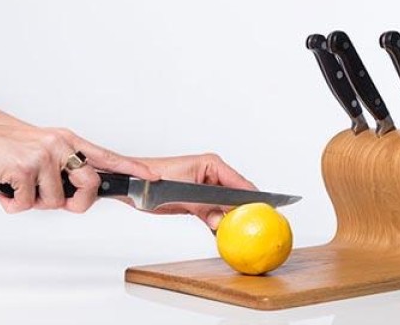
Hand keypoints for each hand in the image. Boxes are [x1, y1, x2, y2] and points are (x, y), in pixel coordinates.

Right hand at [0, 124, 158, 212]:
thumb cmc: (9, 145)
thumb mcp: (43, 149)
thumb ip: (64, 167)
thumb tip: (78, 193)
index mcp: (67, 141)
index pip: (106, 156)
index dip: (130, 167)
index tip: (150, 175)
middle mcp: (59, 145)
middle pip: (89, 184)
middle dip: (77, 202)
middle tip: (60, 201)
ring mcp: (43, 156)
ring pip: (54, 201)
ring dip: (34, 202)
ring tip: (20, 185)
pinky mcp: (23, 168)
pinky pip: (27, 203)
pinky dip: (13, 203)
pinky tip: (6, 186)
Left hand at [137, 154, 256, 229]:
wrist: (133, 187)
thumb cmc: (153, 181)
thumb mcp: (183, 194)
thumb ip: (205, 207)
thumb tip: (222, 221)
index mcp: (212, 164)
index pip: (240, 183)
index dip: (254, 197)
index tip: (266, 211)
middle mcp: (212, 175)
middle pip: (236, 195)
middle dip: (244, 210)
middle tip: (256, 226)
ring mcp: (206, 188)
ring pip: (226, 205)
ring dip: (232, 219)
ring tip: (244, 233)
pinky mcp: (199, 201)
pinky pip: (215, 212)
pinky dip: (219, 223)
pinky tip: (225, 235)